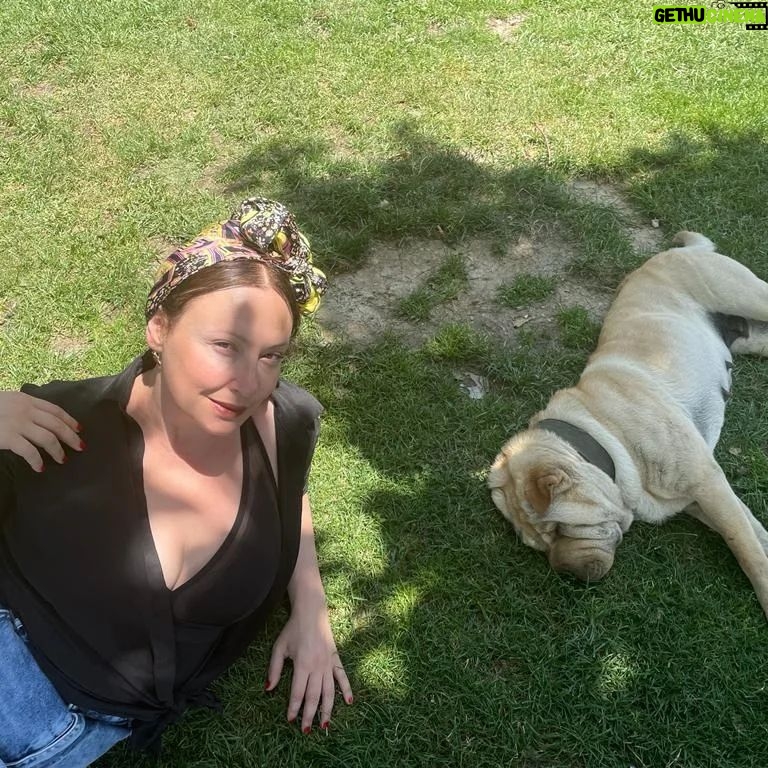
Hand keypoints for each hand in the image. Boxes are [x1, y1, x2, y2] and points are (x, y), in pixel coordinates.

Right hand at [0, 392, 81, 470]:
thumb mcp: (7, 402)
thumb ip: (23, 408)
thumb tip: (39, 420)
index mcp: (26, 399)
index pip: (55, 410)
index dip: (69, 420)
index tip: (79, 429)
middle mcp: (25, 409)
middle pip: (57, 424)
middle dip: (71, 437)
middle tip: (80, 447)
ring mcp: (17, 423)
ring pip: (48, 438)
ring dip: (58, 450)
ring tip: (62, 460)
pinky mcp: (8, 436)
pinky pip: (29, 451)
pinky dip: (37, 460)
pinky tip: (40, 467)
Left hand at [265, 600, 352, 731]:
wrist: (312, 612)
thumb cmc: (293, 630)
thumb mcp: (279, 647)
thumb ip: (274, 669)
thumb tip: (268, 689)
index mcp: (302, 664)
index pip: (297, 692)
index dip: (293, 708)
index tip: (290, 720)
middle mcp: (317, 666)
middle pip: (314, 696)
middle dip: (309, 715)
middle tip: (306, 731)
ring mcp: (328, 663)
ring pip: (330, 691)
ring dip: (327, 709)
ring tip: (325, 725)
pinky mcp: (336, 658)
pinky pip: (343, 676)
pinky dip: (347, 689)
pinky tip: (349, 702)